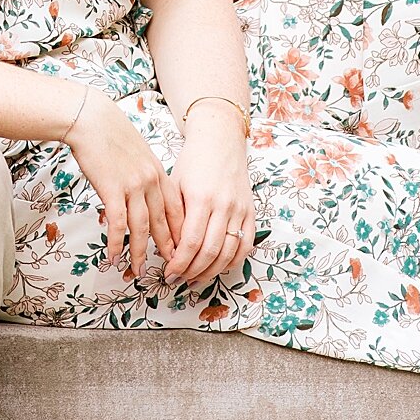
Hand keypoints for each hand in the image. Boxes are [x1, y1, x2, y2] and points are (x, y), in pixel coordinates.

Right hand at [65, 89, 177, 277]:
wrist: (92, 119)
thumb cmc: (111, 134)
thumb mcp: (138, 153)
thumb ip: (146, 175)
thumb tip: (146, 197)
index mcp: (159, 173)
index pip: (176, 212)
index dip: (180, 235)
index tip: (181, 252)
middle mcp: (151, 182)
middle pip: (163, 224)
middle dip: (167, 251)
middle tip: (169, 271)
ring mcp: (133, 186)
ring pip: (142, 229)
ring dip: (140, 253)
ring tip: (138, 271)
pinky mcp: (113, 189)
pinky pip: (118, 224)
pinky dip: (117, 243)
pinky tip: (113, 256)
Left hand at [164, 104, 255, 286]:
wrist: (220, 140)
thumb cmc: (193, 161)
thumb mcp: (175, 183)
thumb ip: (173, 216)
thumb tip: (168, 248)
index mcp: (200, 198)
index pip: (190, 242)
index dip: (179, 263)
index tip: (168, 272)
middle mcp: (223, 206)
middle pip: (210, 252)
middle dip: (192, 271)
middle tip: (178, 280)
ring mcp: (240, 210)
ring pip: (229, 253)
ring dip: (211, 271)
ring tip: (195, 279)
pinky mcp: (251, 212)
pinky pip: (246, 245)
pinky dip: (233, 262)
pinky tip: (218, 268)